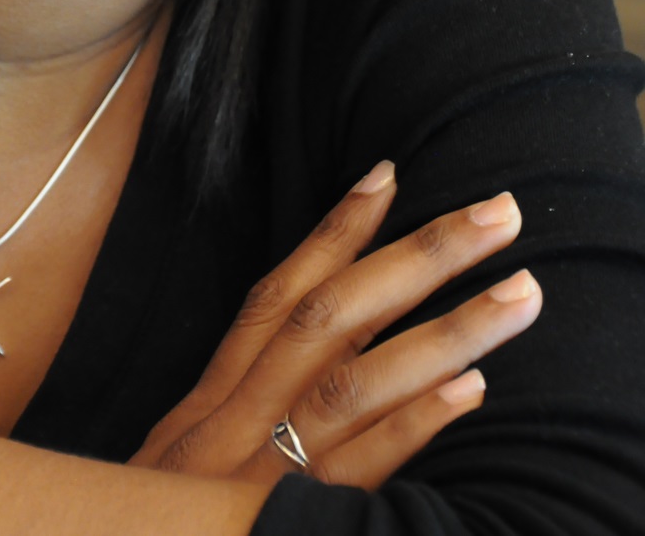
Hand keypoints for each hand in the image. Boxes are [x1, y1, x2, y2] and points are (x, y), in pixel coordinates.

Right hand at [132, 164, 540, 490]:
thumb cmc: (154, 523)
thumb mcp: (183, 459)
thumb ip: (238, 406)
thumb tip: (320, 347)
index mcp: (211, 398)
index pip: (278, 295)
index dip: (334, 232)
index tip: (391, 173)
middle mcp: (234, 419)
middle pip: (331, 317)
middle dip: (418, 258)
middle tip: (500, 213)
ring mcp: (259, 470)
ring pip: (355, 382)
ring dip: (444, 330)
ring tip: (519, 293)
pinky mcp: (278, 521)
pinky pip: (354, 471)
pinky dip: (410, 427)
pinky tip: (470, 390)